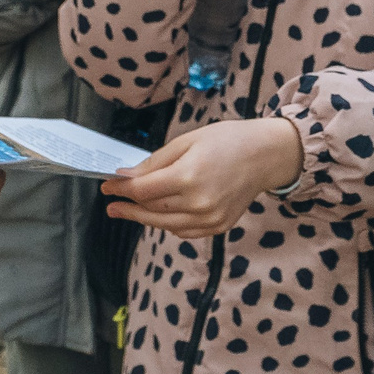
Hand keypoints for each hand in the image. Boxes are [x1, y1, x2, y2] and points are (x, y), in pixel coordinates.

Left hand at [99, 118, 303, 239]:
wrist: (266, 156)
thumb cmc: (227, 141)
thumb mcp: (186, 142)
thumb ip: (155, 162)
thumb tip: (126, 176)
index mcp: (188, 176)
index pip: (143, 190)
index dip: (121, 190)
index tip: (107, 186)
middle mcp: (199, 202)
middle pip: (151, 210)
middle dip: (128, 206)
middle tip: (111, 205)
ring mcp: (210, 218)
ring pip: (165, 225)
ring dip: (143, 219)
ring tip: (127, 212)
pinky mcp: (218, 226)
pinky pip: (184, 231)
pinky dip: (168, 225)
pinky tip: (158, 216)